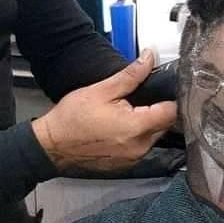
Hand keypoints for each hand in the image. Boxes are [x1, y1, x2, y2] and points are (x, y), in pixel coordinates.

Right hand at [32, 50, 177, 171]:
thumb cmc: (73, 117)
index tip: (161, 90)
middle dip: (158, 110)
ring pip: (154, 137)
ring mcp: (133, 158)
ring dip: (147, 124)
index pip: (171, 112)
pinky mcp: (126, 165)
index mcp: (136, 127)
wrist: (52, 145)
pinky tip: (120, 128)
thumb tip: (149, 58)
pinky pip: (141, 148)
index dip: (169, 98)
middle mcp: (139, 147)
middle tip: (140, 99)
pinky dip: (136, 137)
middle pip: (165, 125)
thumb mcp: (103, 89)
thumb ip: (131, 75)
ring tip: (128, 112)